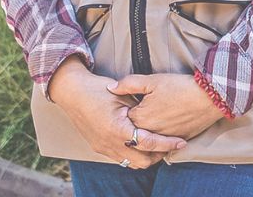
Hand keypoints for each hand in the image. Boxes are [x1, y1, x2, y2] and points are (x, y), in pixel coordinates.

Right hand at [48, 58, 187, 168]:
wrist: (72, 92)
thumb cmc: (98, 89)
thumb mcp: (123, 94)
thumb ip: (140, 108)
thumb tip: (160, 116)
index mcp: (117, 129)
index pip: (148, 143)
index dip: (167, 144)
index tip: (180, 142)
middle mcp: (109, 143)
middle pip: (142, 161)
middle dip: (158, 155)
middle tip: (170, 144)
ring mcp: (102, 147)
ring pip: (131, 163)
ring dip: (146, 156)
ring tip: (158, 144)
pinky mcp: (99, 147)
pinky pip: (120, 158)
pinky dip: (133, 154)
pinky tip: (141, 143)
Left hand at [108, 73, 226, 140]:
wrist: (209, 97)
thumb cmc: (180, 87)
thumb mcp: (152, 80)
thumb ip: (129, 84)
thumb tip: (110, 87)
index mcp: (140, 118)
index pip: (123, 120)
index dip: (124, 111)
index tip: (127, 105)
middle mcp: (149, 133)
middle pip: (134, 133)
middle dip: (132, 126)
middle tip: (137, 115)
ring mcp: (163, 139)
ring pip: (148, 141)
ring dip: (146, 135)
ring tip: (151, 122)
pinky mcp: (176, 141)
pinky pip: (163, 145)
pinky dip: (161, 139)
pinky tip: (165, 126)